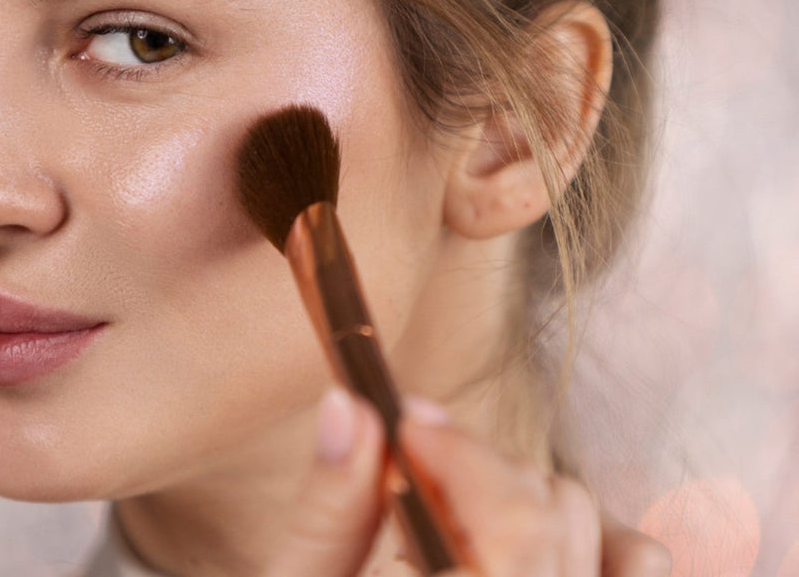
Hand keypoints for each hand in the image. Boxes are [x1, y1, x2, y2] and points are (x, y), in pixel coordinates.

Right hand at [262, 389, 672, 576]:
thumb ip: (328, 513)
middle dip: (480, 470)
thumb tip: (349, 406)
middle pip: (555, 516)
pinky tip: (530, 550)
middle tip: (415, 476)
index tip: (407, 428)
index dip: (460, 454)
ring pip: (611, 540)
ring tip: (467, 522)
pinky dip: (599, 544)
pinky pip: (637, 574)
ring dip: (538, 503)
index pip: (514, 526)